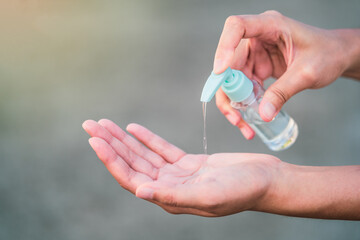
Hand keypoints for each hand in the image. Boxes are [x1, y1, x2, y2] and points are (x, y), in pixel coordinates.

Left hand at [82, 119, 279, 216]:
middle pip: (132, 164)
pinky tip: (133, 128)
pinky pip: (162, 149)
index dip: (112, 160)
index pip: (132, 178)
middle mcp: (169, 187)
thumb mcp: (209, 195)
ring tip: (105, 124)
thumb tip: (139, 192)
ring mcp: (178, 175)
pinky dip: (147, 138)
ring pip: (144, 155)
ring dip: (124, 139)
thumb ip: (173, 196)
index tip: (95, 141)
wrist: (266, 180)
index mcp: (170, 198)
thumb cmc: (243, 190)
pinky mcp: (189, 163)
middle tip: (90, 125)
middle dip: (110, 145)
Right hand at [214, 11, 359, 138]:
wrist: (337, 56)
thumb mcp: (307, 73)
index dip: (224, 47)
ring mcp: (255, 53)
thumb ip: (283, 92)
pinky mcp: (257, 67)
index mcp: (269, 26)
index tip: (220, 72)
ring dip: (234, 103)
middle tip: (235, 116)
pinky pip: (243, 86)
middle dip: (227, 91)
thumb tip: (263, 114)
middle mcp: (256, 38)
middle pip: (229, 62)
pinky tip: (249, 118)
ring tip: (243, 124)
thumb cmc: (328, 53)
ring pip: (233, 79)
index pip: (237, 26)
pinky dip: (244, 103)